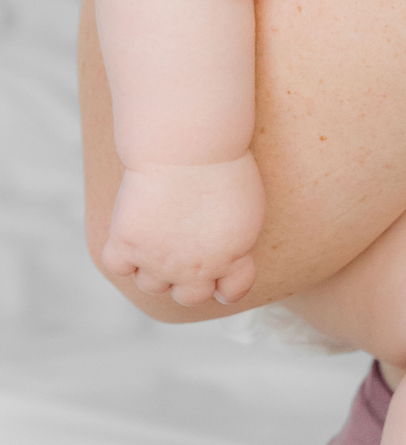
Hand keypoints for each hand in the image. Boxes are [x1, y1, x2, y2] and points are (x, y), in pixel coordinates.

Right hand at [101, 153, 265, 306]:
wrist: (189, 147)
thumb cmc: (223, 164)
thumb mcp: (247, 208)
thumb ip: (235, 240)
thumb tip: (223, 251)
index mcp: (232, 259)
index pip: (232, 292)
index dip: (225, 283)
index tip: (219, 269)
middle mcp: (195, 269)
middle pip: (189, 297)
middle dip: (187, 280)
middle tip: (184, 252)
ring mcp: (158, 261)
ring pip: (151, 285)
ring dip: (153, 268)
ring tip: (158, 235)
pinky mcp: (127, 245)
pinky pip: (118, 266)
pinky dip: (122, 254)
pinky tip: (133, 232)